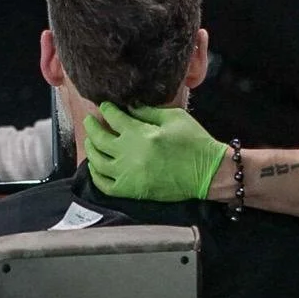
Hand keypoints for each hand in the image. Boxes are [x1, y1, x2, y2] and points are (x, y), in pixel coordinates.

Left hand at [84, 102, 227, 200]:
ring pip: (97, 162)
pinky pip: (105, 185)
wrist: (208, 172)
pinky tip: (95, 167)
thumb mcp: (173, 117)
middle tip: (90, 120)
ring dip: (90, 149)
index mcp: (139, 133)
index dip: (106, 109)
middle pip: (99, 138)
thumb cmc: (194, 142)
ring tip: (91, 142)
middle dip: (92, 126)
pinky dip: (96, 175)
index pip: (113, 118)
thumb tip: (128, 106)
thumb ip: (148, 111)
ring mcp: (128, 174)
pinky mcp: (132, 190)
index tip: (105, 106)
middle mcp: (128, 154)